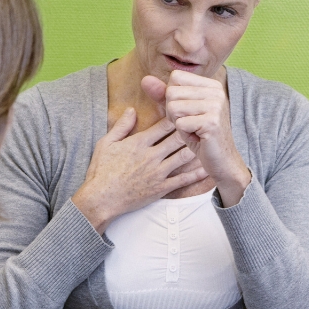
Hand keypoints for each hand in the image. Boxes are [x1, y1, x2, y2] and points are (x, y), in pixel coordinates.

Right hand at [72, 107, 208, 232]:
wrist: (101, 199)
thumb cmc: (101, 171)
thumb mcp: (106, 143)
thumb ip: (121, 126)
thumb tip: (132, 109)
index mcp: (139, 143)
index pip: (163, 125)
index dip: (176, 116)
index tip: (185, 111)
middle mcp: (151, 156)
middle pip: (177, 138)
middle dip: (190, 129)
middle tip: (201, 123)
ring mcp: (157, 173)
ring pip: (183, 157)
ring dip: (196, 148)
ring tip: (207, 141)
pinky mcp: (161, 188)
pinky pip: (183, 180)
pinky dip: (196, 174)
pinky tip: (207, 168)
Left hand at [143, 71, 251, 205]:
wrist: (221, 160)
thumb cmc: (199, 135)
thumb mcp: (180, 112)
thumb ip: (164, 94)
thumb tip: (145, 79)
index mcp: (211, 84)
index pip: (175, 77)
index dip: (172, 97)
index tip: (187, 112)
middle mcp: (216, 91)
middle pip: (172, 92)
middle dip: (173, 112)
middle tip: (190, 124)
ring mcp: (216, 106)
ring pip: (173, 107)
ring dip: (178, 123)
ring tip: (194, 130)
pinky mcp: (211, 122)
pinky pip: (180, 124)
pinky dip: (184, 134)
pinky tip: (198, 138)